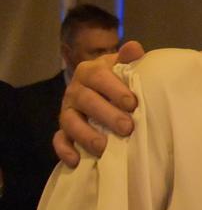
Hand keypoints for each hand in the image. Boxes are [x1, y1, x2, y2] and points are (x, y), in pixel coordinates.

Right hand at [53, 40, 144, 165]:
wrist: (106, 90)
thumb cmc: (119, 79)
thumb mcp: (124, 66)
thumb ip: (129, 59)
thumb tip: (134, 48)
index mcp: (90, 71)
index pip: (98, 78)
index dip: (114, 90)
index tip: (132, 103)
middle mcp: (75, 90)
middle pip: (86, 101)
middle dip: (107, 115)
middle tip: (127, 128)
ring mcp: (68, 111)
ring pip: (70, 122)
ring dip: (86, 135)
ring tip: (104, 148)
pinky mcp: (64, 130)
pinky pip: (59, 140)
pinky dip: (64, 150)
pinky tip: (76, 161)